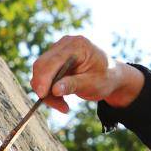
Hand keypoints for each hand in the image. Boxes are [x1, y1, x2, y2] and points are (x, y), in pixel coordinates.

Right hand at [30, 34, 144, 113]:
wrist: (110, 76)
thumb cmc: (105, 78)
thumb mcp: (92, 84)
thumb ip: (73, 85)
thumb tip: (54, 90)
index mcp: (78, 45)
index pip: (53, 60)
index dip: (44, 78)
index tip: (42, 95)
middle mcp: (65, 43)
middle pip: (42, 65)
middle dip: (44, 88)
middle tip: (59, 107)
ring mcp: (58, 50)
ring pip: (40, 72)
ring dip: (47, 92)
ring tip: (63, 106)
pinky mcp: (54, 59)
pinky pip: (43, 75)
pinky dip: (48, 89)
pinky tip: (61, 100)